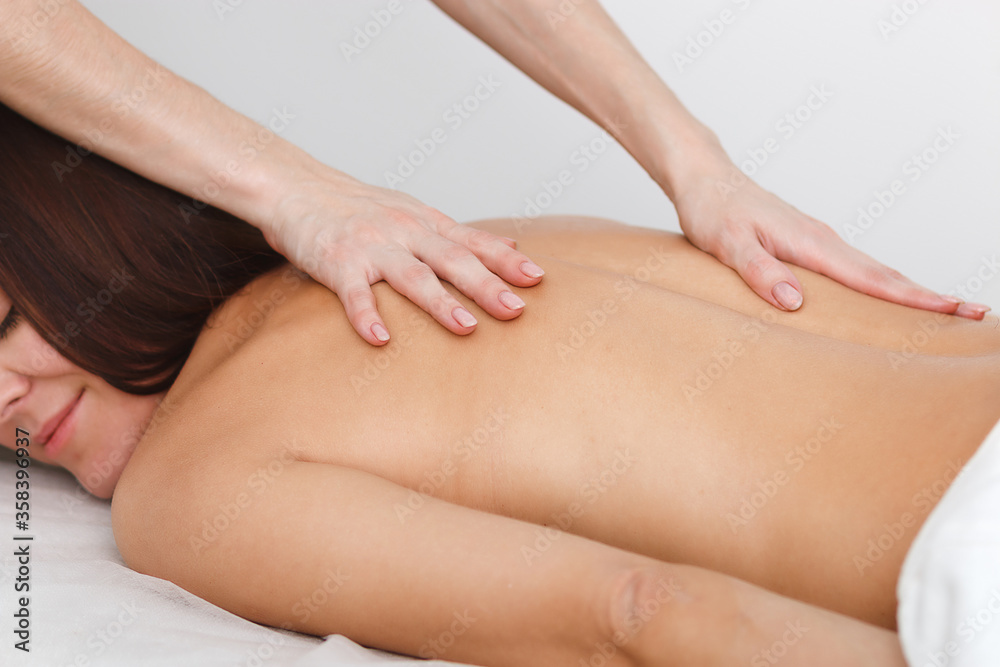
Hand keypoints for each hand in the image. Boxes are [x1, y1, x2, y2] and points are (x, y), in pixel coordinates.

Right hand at [260, 172, 544, 344]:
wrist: (297, 188)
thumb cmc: (359, 207)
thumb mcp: (416, 212)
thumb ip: (460, 233)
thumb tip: (510, 242)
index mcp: (426, 223)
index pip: (473, 242)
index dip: (505, 260)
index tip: (537, 278)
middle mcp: (405, 232)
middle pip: (452, 259)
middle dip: (486, 285)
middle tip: (516, 309)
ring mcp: (372, 247)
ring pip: (412, 276)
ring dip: (440, 302)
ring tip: (467, 328)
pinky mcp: (337, 263)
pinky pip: (354, 293)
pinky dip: (366, 316)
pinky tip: (380, 340)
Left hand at [670, 158, 989, 319]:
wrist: (703, 180)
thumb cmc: (713, 210)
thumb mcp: (728, 244)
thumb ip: (759, 271)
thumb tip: (795, 301)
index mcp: (811, 242)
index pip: (873, 277)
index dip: (915, 298)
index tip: (956, 309)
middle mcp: (823, 239)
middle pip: (886, 274)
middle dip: (929, 296)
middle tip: (975, 314)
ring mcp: (818, 241)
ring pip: (873, 271)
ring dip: (908, 291)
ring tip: (943, 311)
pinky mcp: (808, 244)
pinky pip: (853, 268)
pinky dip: (878, 283)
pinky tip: (882, 297)